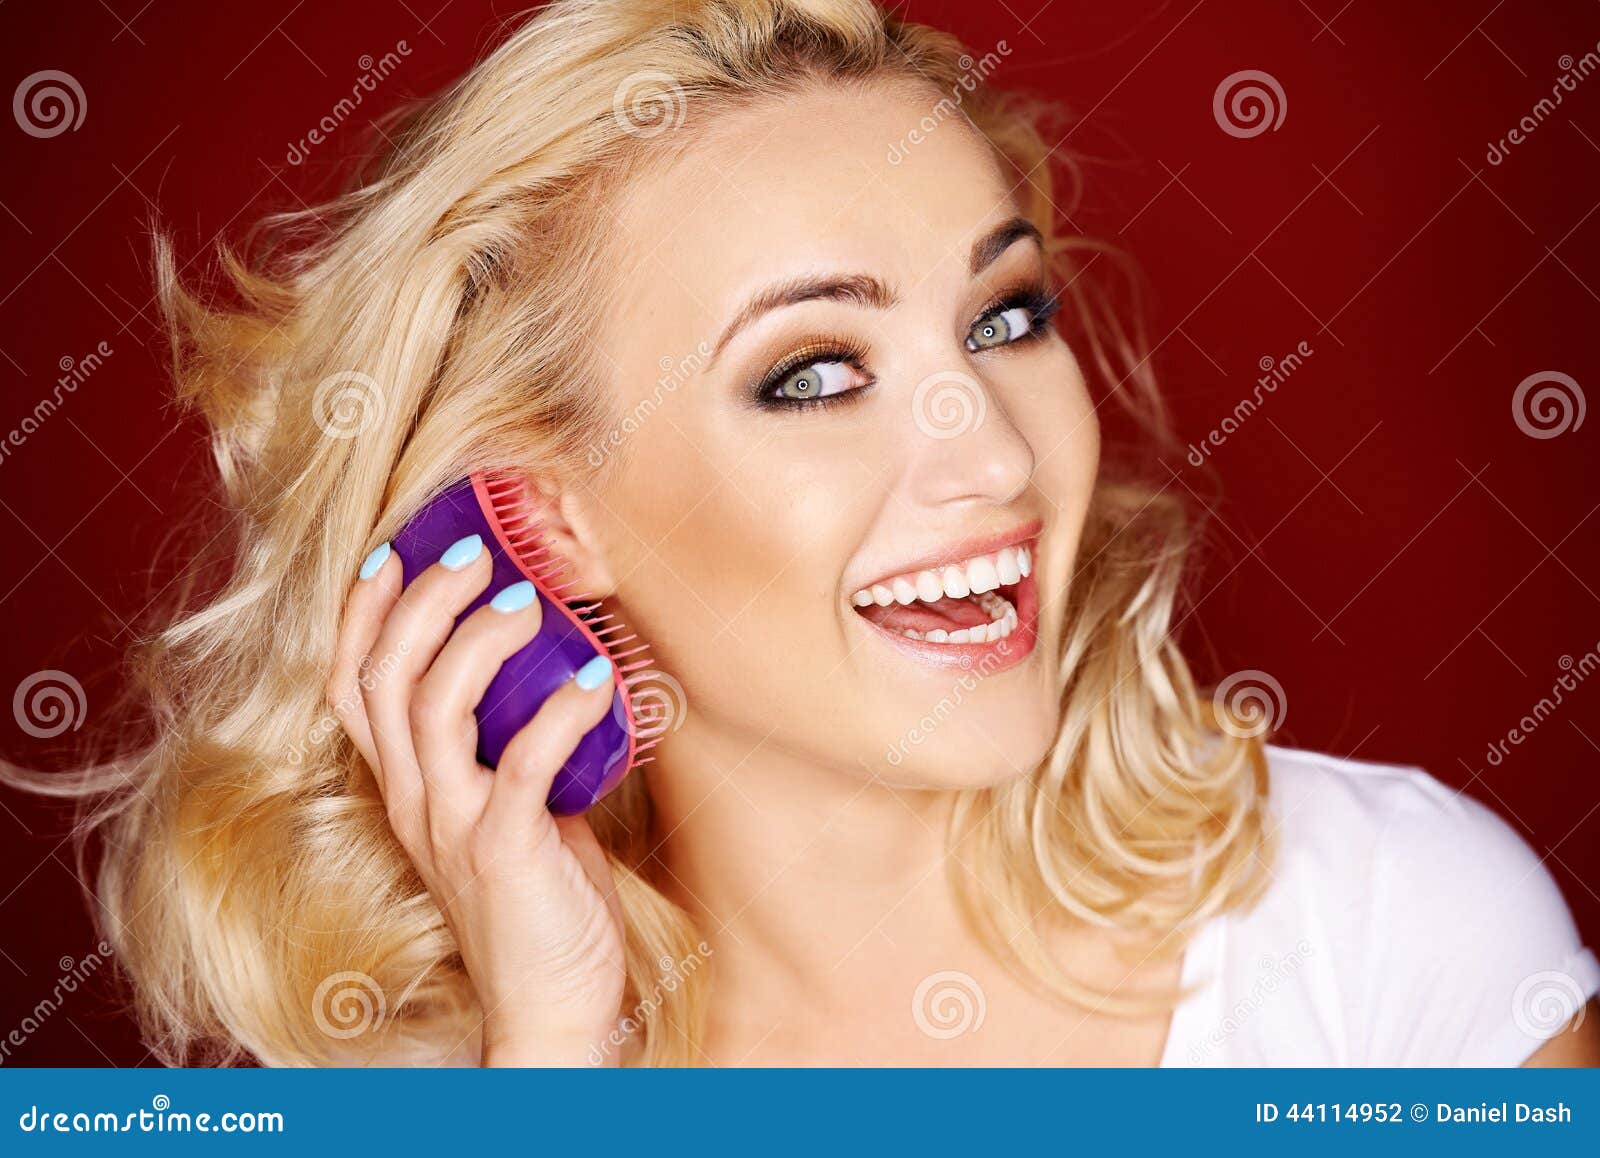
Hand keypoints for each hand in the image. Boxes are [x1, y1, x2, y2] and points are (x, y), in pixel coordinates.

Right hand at [328, 536, 625, 1065]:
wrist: (550, 1006)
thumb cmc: (540, 902)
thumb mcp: (508, 811)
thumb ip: (511, 750)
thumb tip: (561, 675)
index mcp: (405, 786)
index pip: (352, 686)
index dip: (363, 614)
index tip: (395, 552)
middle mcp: (414, 800)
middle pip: (384, 680)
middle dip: (422, 603)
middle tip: (474, 554)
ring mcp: (452, 827)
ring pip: (434, 709)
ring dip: (480, 642)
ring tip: (530, 599)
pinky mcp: (504, 853)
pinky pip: (523, 767)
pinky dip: (558, 713)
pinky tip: (597, 680)